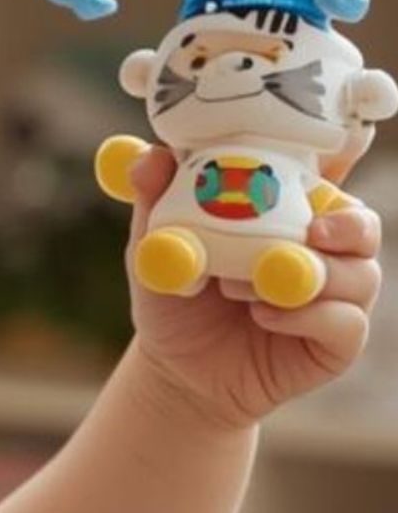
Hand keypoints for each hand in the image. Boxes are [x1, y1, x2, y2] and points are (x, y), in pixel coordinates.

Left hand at [127, 142, 382, 430]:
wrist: (175, 365)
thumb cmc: (175, 294)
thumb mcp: (155, 245)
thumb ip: (155, 200)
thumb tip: (150, 155)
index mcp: (289, 210)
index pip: (331, 174)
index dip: (344, 157)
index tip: (342, 147)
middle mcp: (326, 248)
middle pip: (362, 224)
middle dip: (345, 224)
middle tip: (313, 230)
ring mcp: (340, 295)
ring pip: (359, 274)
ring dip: (303, 277)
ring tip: (239, 287)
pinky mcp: (339, 340)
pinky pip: (345, 322)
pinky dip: (303, 317)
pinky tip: (262, 317)